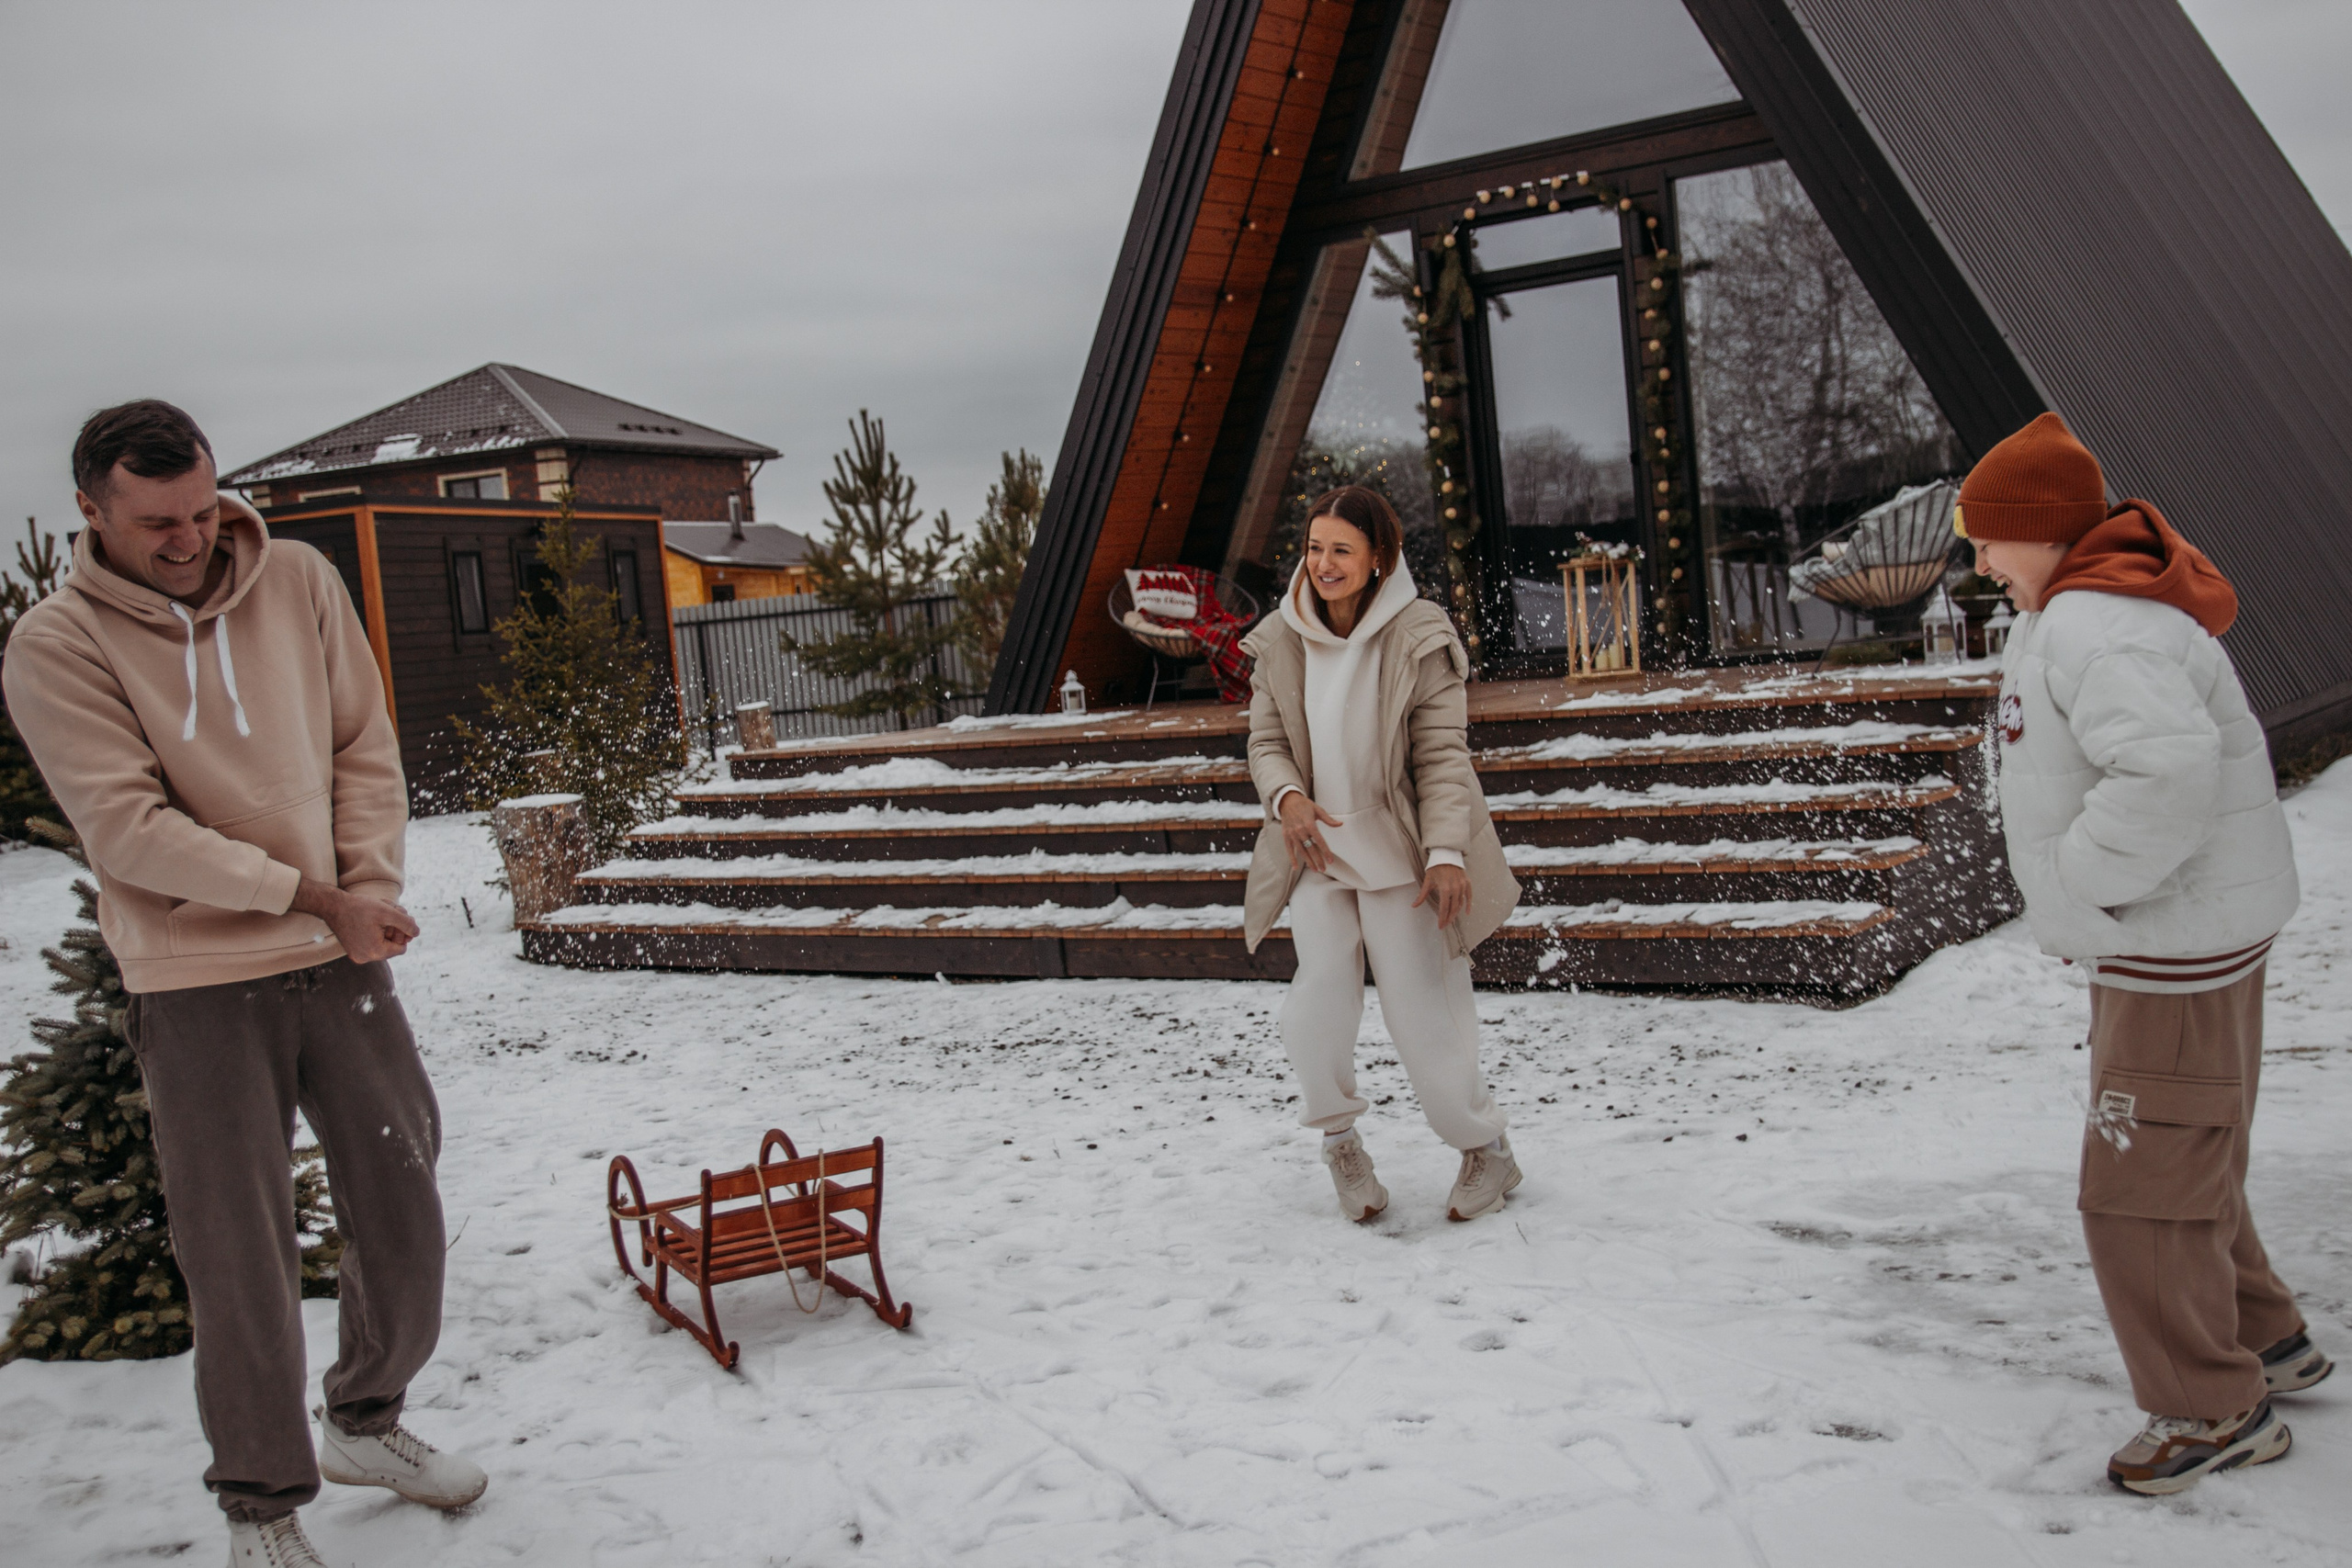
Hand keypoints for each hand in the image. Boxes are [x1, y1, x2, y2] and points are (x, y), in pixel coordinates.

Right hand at [291, 876, 418, 963]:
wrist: (332, 906)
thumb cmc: (360, 907)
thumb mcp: (388, 912)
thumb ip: (406, 923)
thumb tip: (416, 933)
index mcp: (375, 952)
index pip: (401, 948)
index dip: (404, 933)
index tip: (399, 919)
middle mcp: (365, 958)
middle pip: (392, 947)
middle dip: (395, 930)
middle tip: (393, 912)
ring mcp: (357, 956)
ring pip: (382, 944)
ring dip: (386, 930)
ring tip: (381, 914)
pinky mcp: (352, 950)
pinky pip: (371, 944)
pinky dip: (376, 932)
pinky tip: (372, 919)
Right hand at [1278, 792, 1341, 873]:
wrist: (1287, 800)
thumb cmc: (1304, 805)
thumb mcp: (1318, 810)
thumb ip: (1329, 819)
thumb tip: (1340, 824)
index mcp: (1309, 824)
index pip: (1320, 841)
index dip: (1326, 852)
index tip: (1330, 860)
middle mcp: (1300, 830)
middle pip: (1311, 849)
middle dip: (1318, 860)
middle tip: (1324, 869)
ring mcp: (1292, 834)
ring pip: (1301, 851)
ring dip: (1308, 861)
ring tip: (1315, 869)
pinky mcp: (1286, 835)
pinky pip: (1289, 849)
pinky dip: (1292, 859)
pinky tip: (1296, 867)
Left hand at [1412, 862, 1470, 928]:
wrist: (1445, 854)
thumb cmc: (1435, 867)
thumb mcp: (1428, 881)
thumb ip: (1422, 895)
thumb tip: (1414, 905)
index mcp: (1444, 888)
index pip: (1444, 908)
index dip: (1442, 918)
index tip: (1440, 925)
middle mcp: (1455, 888)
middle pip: (1453, 908)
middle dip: (1449, 918)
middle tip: (1445, 925)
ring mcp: (1462, 885)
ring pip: (1460, 904)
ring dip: (1456, 913)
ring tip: (1451, 919)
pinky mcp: (1467, 882)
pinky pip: (1469, 896)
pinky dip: (1469, 904)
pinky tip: (1466, 912)